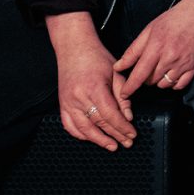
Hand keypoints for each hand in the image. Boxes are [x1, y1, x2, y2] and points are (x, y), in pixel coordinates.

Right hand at [45, 12, 136, 151]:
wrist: (74, 48)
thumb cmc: (97, 58)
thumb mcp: (116, 73)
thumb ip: (122, 95)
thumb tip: (128, 116)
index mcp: (94, 88)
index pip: (110, 115)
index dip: (122, 127)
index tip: (132, 134)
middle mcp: (79, 97)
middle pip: (99, 123)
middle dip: (115, 135)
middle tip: (127, 143)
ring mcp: (67, 102)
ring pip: (83, 128)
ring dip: (98, 140)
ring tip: (112, 146)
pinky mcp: (61, 104)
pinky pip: (69, 125)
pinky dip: (80, 134)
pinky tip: (91, 138)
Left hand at [113, 0, 193, 94]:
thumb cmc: (173, 20)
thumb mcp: (149, 31)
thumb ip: (133, 51)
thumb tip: (118, 66)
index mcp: (156, 47)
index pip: (139, 74)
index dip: (130, 87)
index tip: (123, 94)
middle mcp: (170, 58)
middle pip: (150, 81)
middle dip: (145, 78)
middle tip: (147, 67)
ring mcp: (183, 63)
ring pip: (164, 85)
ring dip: (158, 81)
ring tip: (160, 68)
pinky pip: (180, 85)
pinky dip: (173, 83)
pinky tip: (171, 74)